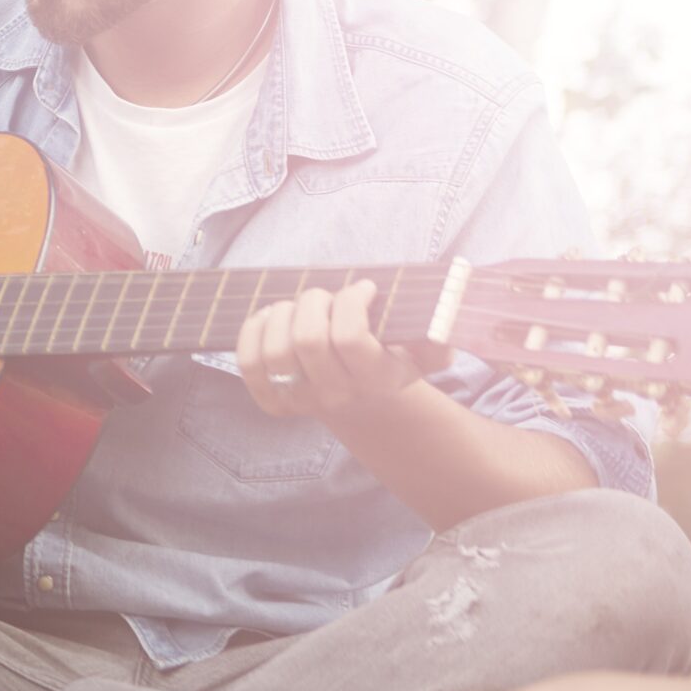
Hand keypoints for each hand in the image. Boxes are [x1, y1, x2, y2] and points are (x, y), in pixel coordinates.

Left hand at [237, 280, 447, 422]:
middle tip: (324, 295)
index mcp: (376, 379)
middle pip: (308, 339)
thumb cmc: (394, 360)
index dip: (350, 301)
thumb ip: (439, 337)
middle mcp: (337, 395)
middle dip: (313, 301)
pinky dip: (254, 331)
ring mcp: (302, 401)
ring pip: (275, 349)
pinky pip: (249, 363)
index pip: (349, 337)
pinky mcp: (273, 402)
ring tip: (298, 306)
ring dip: (282, 313)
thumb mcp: (427, 350)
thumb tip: (441, 323)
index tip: (363, 288)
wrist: (366, 403)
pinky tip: (272, 319)